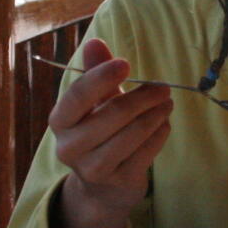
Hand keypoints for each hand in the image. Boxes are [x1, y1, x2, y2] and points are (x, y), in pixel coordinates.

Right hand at [50, 37, 172, 227]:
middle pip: (112, 115)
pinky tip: (164, 124)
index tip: (125, 63)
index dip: (101, 77)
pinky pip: (146, 153)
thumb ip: (96, 73)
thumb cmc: (100, 132)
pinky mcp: (117, 182)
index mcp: (61, 121)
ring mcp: (93, 169)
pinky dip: (159, 134)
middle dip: (143, 97)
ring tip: (167, 103)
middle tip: (163, 87)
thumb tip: (94, 42)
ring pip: (132, 134)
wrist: (103, 186)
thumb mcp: (95, 103)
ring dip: (156, 114)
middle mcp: (70, 147)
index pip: (78, 95)